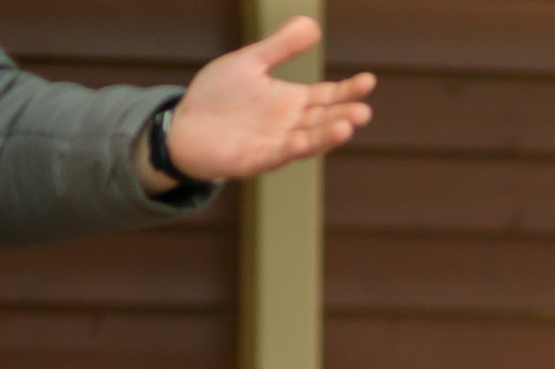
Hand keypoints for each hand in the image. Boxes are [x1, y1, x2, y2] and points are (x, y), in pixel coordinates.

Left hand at [151, 18, 375, 186]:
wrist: (185, 126)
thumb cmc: (219, 95)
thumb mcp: (251, 62)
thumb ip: (281, 47)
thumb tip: (313, 24)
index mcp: (293, 101)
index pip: (329, 96)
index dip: (349, 90)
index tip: (369, 80)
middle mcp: (292, 124)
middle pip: (325, 119)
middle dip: (344, 115)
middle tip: (363, 110)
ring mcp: (277, 143)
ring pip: (309, 140)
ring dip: (327, 136)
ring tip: (346, 126)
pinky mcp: (256, 158)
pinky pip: (276, 154)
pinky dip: (290, 149)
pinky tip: (300, 141)